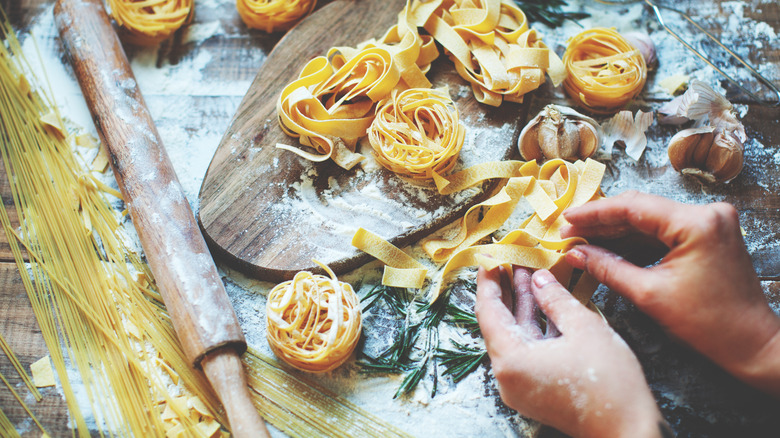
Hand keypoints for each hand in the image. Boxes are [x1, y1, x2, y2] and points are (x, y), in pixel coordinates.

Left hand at [476, 266, 664, 437]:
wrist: (629, 431)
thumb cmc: (609, 383)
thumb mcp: (584, 327)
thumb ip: (555, 298)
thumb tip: (538, 277)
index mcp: (511, 360)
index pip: (488, 312)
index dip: (488, 282)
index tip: (490, 258)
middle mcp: (508, 376)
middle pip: (498, 324)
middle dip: (506, 290)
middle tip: (510, 260)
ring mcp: (520, 385)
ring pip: (514, 336)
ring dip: (522, 306)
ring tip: (527, 273)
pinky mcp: (535, 389)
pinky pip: (526, 350)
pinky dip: (533, 326)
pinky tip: (543, 302)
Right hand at [561, 191, 779, 395]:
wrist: (751, 343)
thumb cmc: (707, 324)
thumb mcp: (649, 295)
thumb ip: (608, 268)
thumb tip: (576, 253)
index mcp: (696, 223)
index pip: (633, 207)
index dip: (594, 213)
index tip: (566, 219)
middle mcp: (707, 213)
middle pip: (641, 209)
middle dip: (602, 222)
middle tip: (569, 233)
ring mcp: (710, 222)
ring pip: (650, 219)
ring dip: (617, 231)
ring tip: (583, 242)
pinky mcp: (708, 234)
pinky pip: (664, 231)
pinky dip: (636, 241)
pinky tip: (609, 248)